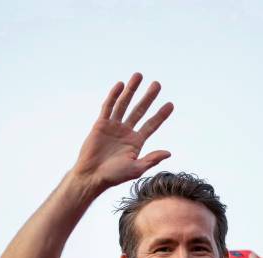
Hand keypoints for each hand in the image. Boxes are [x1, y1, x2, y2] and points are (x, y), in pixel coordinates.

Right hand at [72, 73, 173, 190]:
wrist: (92, 175)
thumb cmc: (113, 176)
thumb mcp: (136, 169)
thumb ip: (151, 159)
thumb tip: (168, 152)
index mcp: (136, 142)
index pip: (151, 125)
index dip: (161, 115)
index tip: (170, 105)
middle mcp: (126, 132)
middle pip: (140, 110)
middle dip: (148, 97)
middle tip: (157, 84)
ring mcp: (113, 127)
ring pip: (124, 104)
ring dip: (131, 90)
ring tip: (139, 76)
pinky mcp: (101, 124)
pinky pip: (108, 107)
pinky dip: (114, 95)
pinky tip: (120, 84)